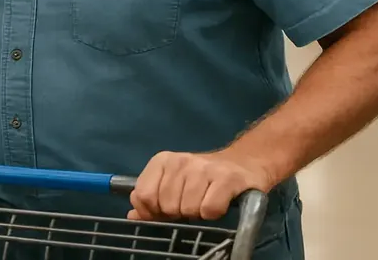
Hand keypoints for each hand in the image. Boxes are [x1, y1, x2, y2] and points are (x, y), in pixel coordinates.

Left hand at [128, 151, 272, 221]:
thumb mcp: (173, 184)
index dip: (153, 210)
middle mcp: (181, 161)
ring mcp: (204, 169)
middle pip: (166, 206)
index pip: (142, 196)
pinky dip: (213, 213)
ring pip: (187, 209)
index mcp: (162, 161)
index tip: (167, 209)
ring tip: (206, 201)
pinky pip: (208, 210)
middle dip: (178, 212)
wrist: (245, 163)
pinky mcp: (227, 179)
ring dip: (197, 213)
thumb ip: (151, 200)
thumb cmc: (204, 178)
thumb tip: (132, 216)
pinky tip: (219, 202)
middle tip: (192, 203)